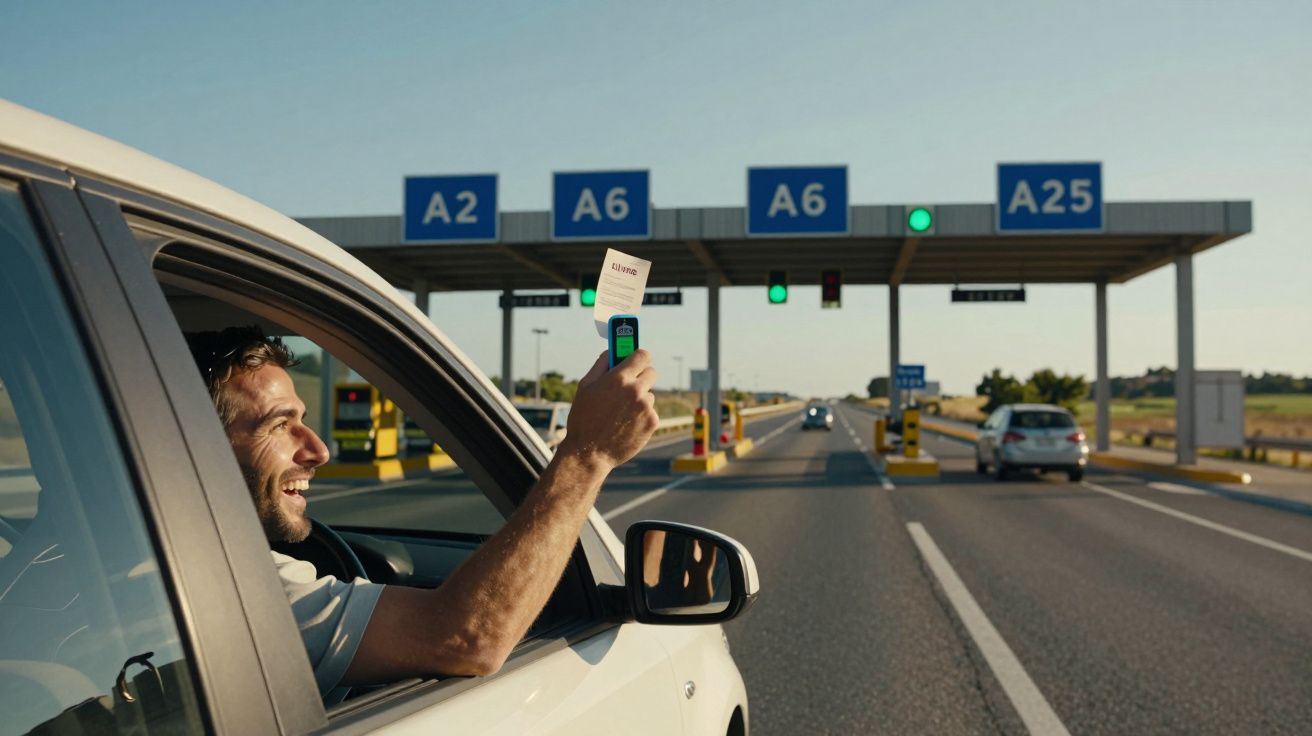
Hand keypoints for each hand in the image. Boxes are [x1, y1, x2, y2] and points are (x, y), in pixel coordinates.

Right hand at [558, 349, 658, 470]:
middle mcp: (635, 390)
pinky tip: (626, 424)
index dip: (639, 357)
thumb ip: (600, 365)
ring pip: (649, 395)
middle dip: (642, 377)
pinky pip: (651, 412)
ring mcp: (646, 407)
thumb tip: (611, 352)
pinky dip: (642, 416)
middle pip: (651, 372)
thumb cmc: (583, 418)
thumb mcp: (585, 387)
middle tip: (630, 386)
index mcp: (619, 378)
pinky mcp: (652, 422)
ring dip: (640, 399)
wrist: (589, 452)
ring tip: (621, 413)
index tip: (636, 361)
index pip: (642, 355)